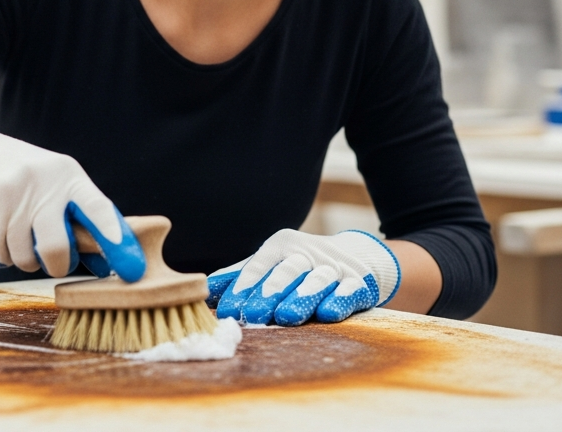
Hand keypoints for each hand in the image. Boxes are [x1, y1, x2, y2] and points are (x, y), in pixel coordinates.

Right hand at [0, 123, 145, 280]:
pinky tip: (2, 231)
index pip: (97, 209)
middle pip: (55, 248)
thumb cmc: (34, 177)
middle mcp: (41, 184)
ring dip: (26, 259)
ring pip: (24, 258)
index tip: (132, 267)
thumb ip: (85, 221)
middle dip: (58, 265)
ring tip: (24, 235)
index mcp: (69, 177)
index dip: (115, 239)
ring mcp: (10, 196)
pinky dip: (3, 254)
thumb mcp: (62, 185)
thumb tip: (105, 266)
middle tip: (57, 261)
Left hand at [206, 229, 399, 325]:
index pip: (259, 267)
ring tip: (286, 316)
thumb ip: (239, 277)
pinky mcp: (359, 281)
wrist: (356, 257)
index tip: (227, 310)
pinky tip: (327, 314)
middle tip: (253, 315)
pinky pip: (349, 290)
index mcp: (280, 246)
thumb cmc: (300, 267)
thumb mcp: (270, 266)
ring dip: (301, 297)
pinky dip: (339, 300)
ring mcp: (334, 266)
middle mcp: (307, 252)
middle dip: (269, 293)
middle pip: (286, 271)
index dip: (242, 288)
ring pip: (317, 280)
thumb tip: (202, 290)